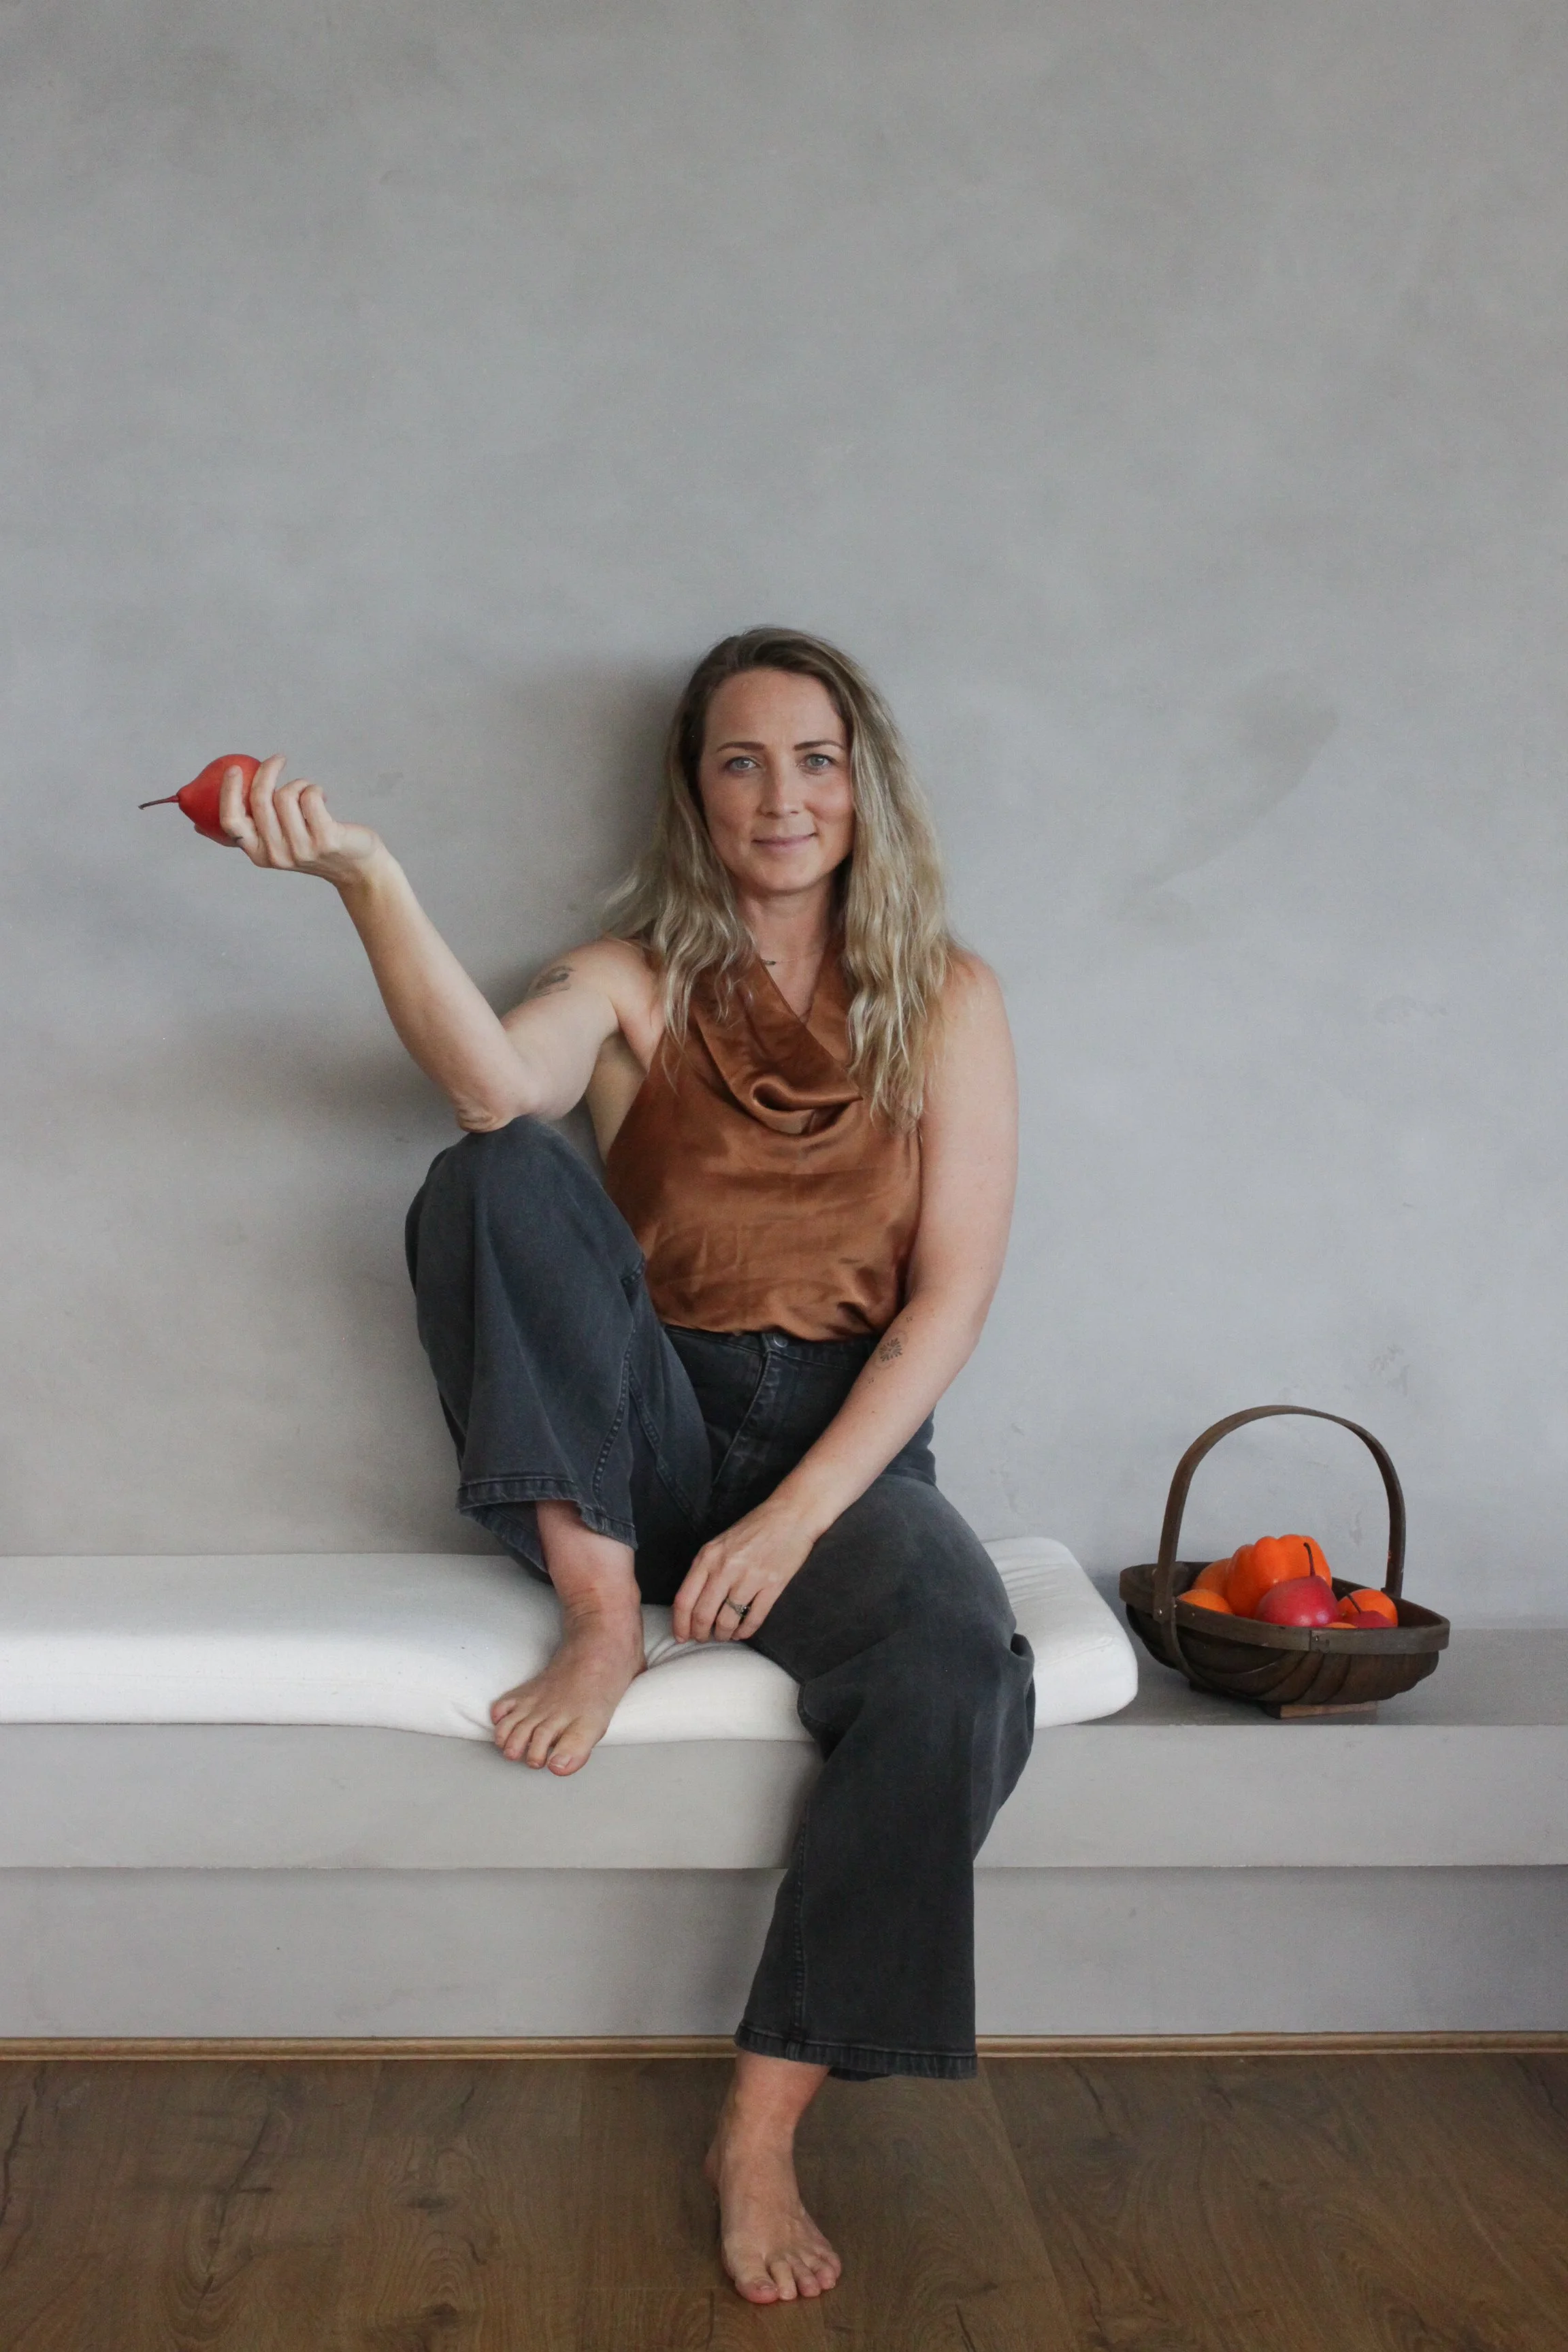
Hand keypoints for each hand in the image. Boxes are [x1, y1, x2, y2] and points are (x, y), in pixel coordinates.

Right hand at [220, 754, 384, 888]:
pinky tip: (322, 798)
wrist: (356, 868)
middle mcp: (276, 854)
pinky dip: (315, 789)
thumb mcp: (276, 844)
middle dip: (268, 770)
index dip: (229, 792)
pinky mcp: (325, 839)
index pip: (232, 822)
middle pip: (260, 800)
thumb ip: (248, 833)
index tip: (235, 769)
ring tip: (308, 792)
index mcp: (258, 854)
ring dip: (298, 784)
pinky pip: (310, 796)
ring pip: (286, 795)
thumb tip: (197, 826)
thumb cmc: (312, 847)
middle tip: (278, 759)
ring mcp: (301, 849)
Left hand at [671, 1499, 818, 1643]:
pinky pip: (753, 1618)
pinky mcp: (772, 1585)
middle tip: (702, 1638)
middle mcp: (725, 1568)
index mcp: (708, 1557)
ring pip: (727, 1620)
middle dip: (700, 1633)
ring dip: (723, 1634)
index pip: (684, 1599)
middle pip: (703, 1614)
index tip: (681, 1636)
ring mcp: (750, 1578)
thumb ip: (705, 1568)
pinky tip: (742, 1632)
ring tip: (723, 1635)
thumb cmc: (754, 1528)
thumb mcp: (720, 1543)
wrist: (790, 1515)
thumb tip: (693, 1602)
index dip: (680, 1624)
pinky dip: (745, 1631)